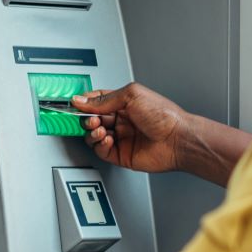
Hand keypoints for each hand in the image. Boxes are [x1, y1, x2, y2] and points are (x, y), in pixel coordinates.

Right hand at [74, 83, 188, 173]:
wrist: (177, 139)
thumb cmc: (164, 115)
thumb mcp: (131, 96)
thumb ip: (104, 99)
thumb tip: (82, 100)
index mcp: (124, 103)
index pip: (96, 101)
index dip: (84, 103)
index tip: (74, 104)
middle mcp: (122, 120)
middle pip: (92, 119)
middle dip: (87, 118)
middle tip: (90, 119)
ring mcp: (121, 138)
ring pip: (94, 136)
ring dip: (92, 132)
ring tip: (100, 129)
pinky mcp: (121, 155)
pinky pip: (101, 151)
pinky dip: (99, 144)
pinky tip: (107, 139)